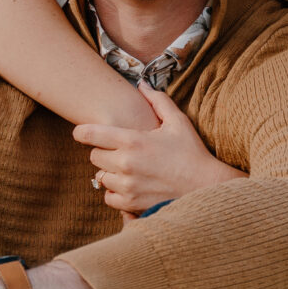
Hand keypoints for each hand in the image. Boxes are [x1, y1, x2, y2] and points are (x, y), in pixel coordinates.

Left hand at [72, 85, 241, 215]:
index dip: (82, 132)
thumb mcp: (178, 122)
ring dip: (109, 174)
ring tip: (126, 170)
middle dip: (103, 153)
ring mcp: (127, 185)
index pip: (89, 134)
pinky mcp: (131, 203)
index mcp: (132, 140)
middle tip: (119, 153)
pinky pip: (108, 197)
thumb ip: (158, 101)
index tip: (82, 133)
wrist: (206, 187)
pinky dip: (115, 192)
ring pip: (100, 178)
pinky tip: (128, 186)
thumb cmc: (192, 153)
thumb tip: (142, 84)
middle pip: (93, 157)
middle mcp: (125, 163)